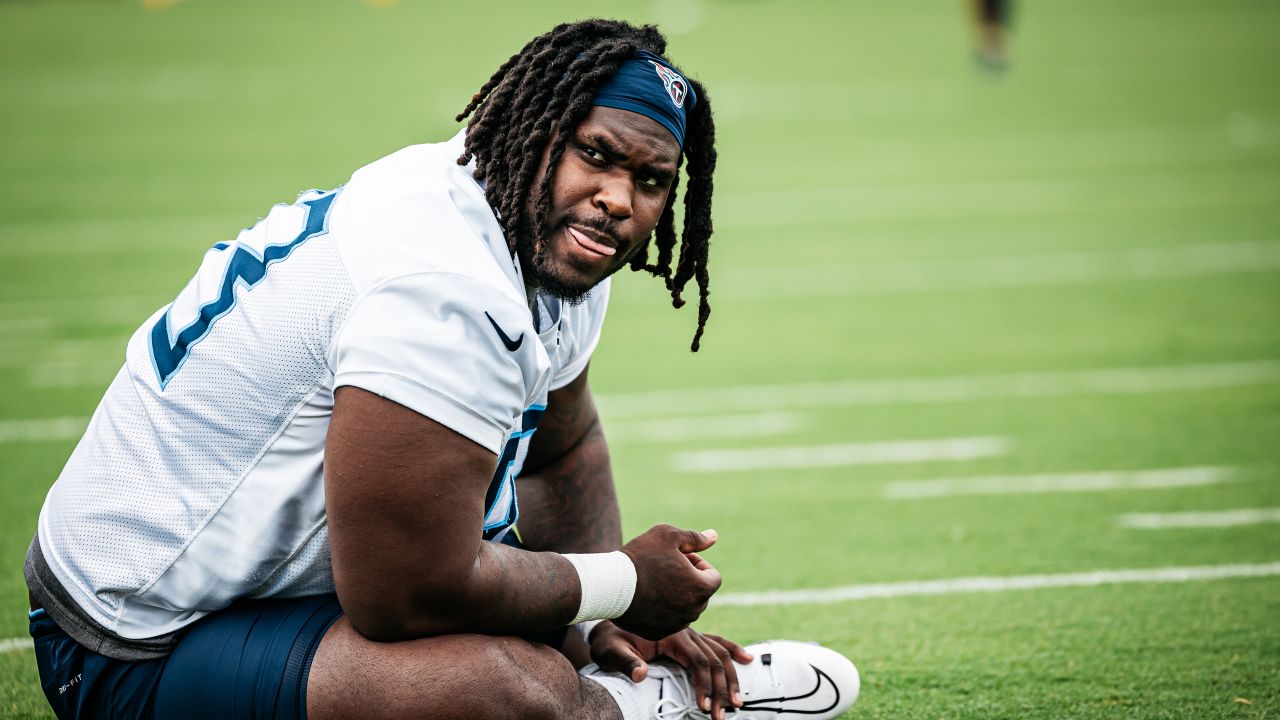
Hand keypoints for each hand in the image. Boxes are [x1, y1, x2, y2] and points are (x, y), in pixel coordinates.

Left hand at [588, 622, 753, 719]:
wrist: (609, 616)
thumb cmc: (609, 639)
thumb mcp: (611, 650)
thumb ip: (626, 662)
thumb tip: (640, 674)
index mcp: (671, 635)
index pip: (696, 661)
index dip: (703, 685)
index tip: (704, 707)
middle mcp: (686, 632)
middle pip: (713, 660)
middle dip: (721, 689)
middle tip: (722, 715)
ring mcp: (689, 634)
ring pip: (719, 654)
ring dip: (730, 679)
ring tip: (738, 703)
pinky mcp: (688, 638)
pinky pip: (716, 643)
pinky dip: (732, 651)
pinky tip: (747, 660)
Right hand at [615, 525, 721, 639]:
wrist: (610, 584)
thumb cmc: (641, 556)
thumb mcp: (669, 536)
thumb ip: (695, 538)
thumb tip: (713, 536)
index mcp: (701, 588)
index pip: (713, 577)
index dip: (698, 563)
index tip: (679, 557)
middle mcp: (693, 611)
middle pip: (700, 595)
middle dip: (689, 581)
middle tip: (665, 567)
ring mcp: (676, 624)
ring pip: (685, 609)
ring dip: (677, 596)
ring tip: (655, 581)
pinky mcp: (658, 633)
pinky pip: (668, 621)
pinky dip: (662, 610)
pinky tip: (646, 596)